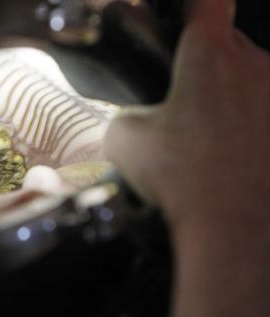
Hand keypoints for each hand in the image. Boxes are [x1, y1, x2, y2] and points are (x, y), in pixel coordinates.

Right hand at [104, 0, 269, 316]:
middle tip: (187, 101)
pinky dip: (250, 123)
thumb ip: (124, 117)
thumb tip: (132, 120)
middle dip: (208, 65)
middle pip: (229, 46)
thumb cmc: (184, 180)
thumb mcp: (125, 142)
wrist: (237, 229)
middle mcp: (255, 68)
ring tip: (211, 137)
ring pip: (251, 80)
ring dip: (231, 97)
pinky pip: (264, 109)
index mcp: (210, 58)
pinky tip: (232, 153)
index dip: (194, 4)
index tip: (186, 11)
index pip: (207, 1)